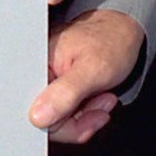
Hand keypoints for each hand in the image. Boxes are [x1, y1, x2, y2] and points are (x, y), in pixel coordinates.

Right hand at [29, 9, 143, 143]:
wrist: (124, 31)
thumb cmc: (111, 41)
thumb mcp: (92, 69)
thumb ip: (65, 93)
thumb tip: (37, 116)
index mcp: (35, 62)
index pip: (32, 111)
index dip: (60, 123)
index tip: (85, 119)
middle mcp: (35, 70)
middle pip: (43, 119)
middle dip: (76, 121)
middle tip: (99, 109)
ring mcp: (46, 78)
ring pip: (55, 118)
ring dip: (83, 116)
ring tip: (102, 99)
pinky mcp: (55, 84)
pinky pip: (62, 112)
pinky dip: (83, 112)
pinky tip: (96, 99)